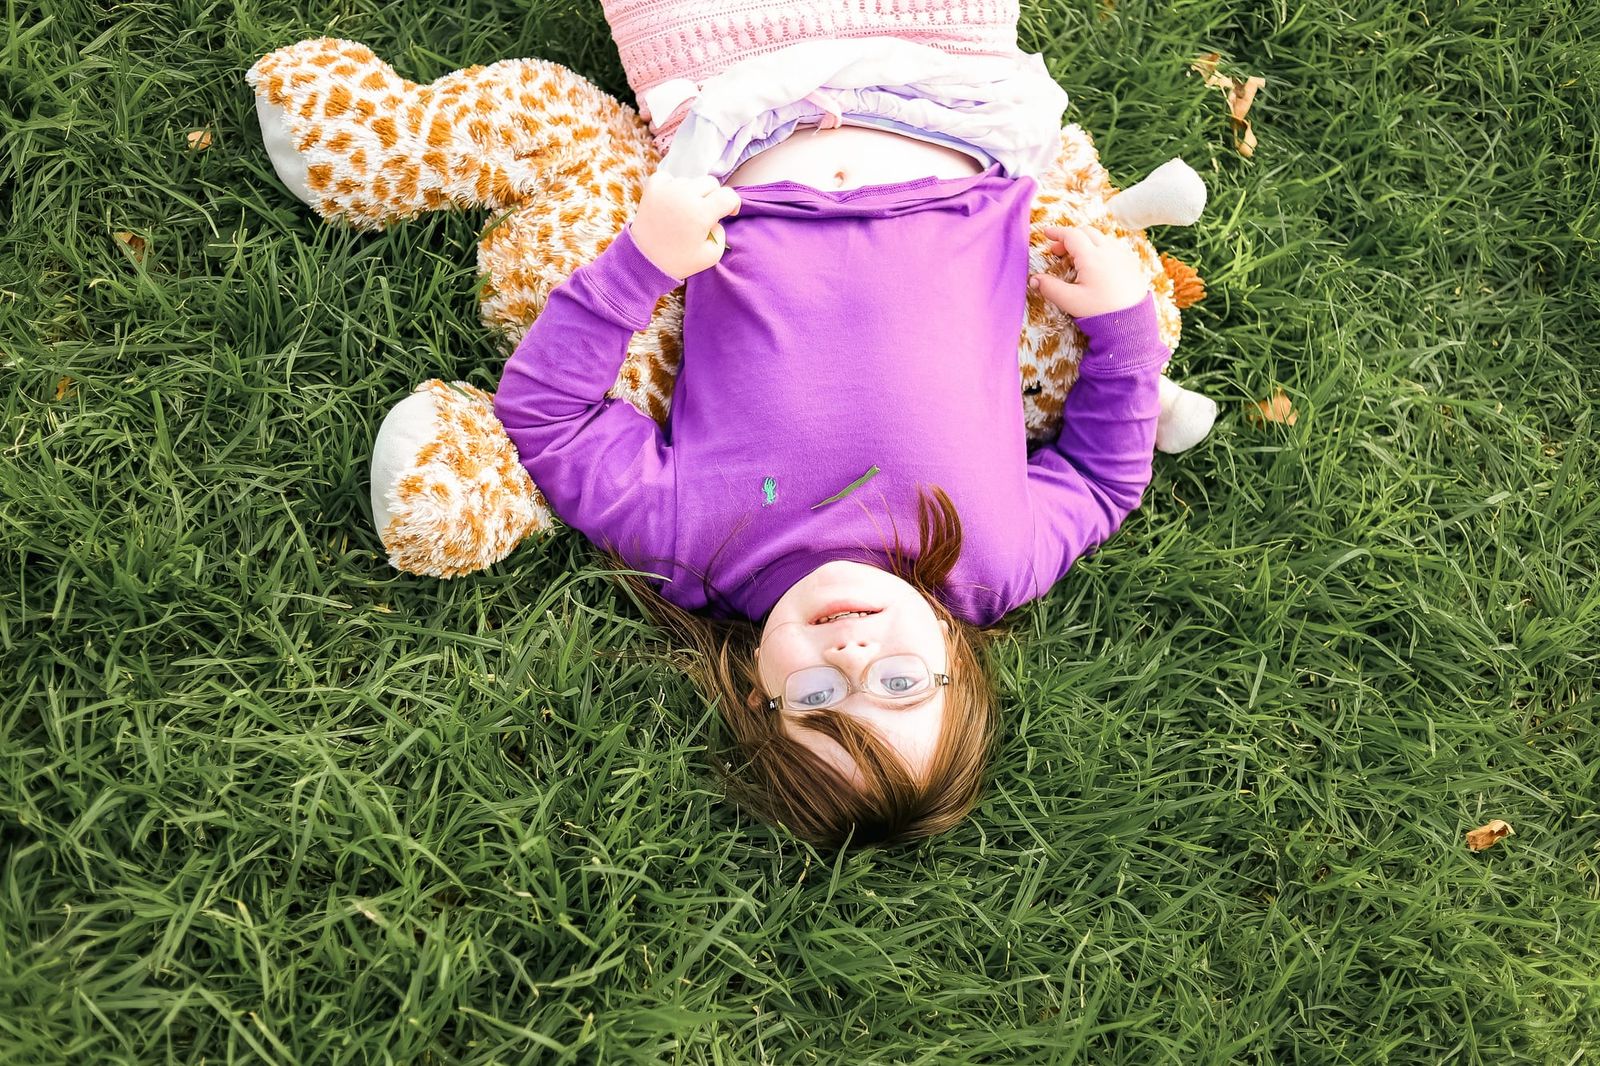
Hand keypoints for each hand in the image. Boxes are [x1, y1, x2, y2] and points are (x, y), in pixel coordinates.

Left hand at [629, 172, 741, 280]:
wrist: (644, 261)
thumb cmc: (679, 261)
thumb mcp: (711, 255)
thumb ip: (721, 233)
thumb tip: (716, 218)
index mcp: (701, 213)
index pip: (728, 195)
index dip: (733, 204)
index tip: (728, 213)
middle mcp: (685, 196)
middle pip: (711, 183)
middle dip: (713, 197)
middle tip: (704, 214)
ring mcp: (668, 189)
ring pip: (691, 181)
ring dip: (692, 193)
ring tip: (684, 212)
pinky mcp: (652, 188)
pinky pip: (668, 177)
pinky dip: (672, 186)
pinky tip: (671, 201)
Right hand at [1030, 225, 1150, 318]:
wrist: (1132, 323)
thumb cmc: (1101, 312)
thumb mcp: (1070, 301)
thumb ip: (1050, 288)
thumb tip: (1033, 279)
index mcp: (1092, 256)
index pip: (1071, 235)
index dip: (1056, 232)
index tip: (1045, 233)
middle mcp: (1108, 251)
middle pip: (1086, 232)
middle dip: (1069, 237)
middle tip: (1057, 251)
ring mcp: (1122, 255)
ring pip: (1101, 238)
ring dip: (1085, 242)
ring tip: (1075, 259)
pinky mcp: (1131, 264)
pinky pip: (1113, 247)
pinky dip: (1099, 248)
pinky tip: (1095, 265)